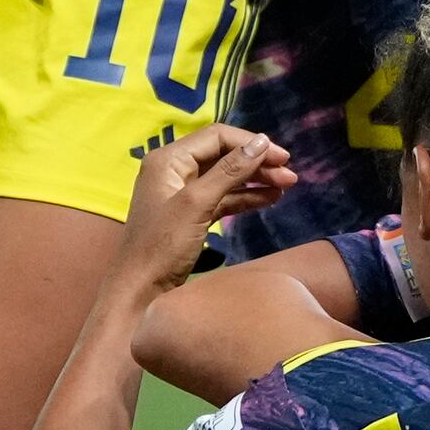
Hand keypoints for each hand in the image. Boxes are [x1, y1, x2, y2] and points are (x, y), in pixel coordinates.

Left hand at [119, 121, 292, 279]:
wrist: (140, 291)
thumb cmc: (161, 247)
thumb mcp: (196, 204)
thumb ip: (229, 171)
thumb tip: (261, 143)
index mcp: (168, 160)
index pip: (217, 137)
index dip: (251, 144)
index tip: (282, 157)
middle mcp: (174, 170)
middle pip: (223, 155)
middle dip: (257, 163)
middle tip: (289, 175)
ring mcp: (183, 193)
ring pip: (226, 177)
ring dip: (256, 180)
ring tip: (287, 186)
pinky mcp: (192, 215)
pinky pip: (223, 198)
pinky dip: (246, 198)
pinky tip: (270, 199)